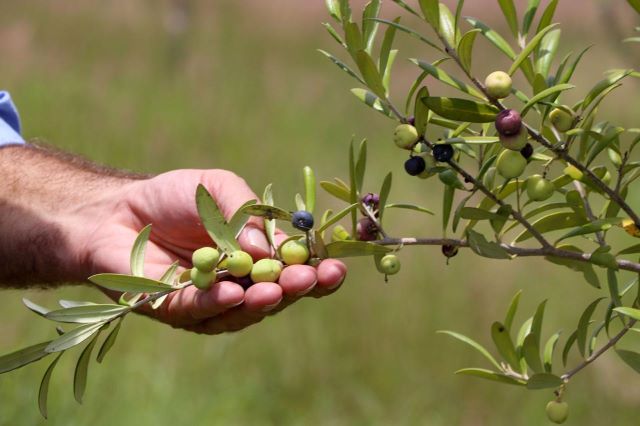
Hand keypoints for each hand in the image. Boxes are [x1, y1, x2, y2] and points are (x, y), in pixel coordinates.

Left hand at [80, 169, 346, 333]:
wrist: (116, 208)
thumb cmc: (173, 197)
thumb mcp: (217, 187)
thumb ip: (246, 210)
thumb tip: (268, 247)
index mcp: (255, 258)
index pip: (293, 270)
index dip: (315, 272)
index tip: (335, 267)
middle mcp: (238, 285)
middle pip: (275, 296)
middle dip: (295, 289)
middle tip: (310, 280)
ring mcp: (208, 303)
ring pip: (242, 311)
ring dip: (262, 301)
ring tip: (276, 289)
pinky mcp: (174, 311)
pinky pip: (200, 312)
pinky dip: (218, 304)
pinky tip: (233, 293)